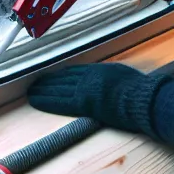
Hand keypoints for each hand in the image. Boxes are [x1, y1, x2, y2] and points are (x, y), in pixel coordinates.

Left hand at [26, 63, 165, 136]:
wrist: (143, 99)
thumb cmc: (140, 92)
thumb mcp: (123, 77)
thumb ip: (110, 78)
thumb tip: (107, 81)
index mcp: (99, 70)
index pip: (74, 72)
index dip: (60, 75)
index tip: (51, 77)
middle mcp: (88, 77)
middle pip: (62, 78)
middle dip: (47, 82)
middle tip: (34, 83)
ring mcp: (84, 89)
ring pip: (57, 88)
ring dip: (42, 90)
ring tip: (30, 92)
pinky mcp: (83, 103)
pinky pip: (59, 101)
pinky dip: (46, 100)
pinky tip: (35, 100)